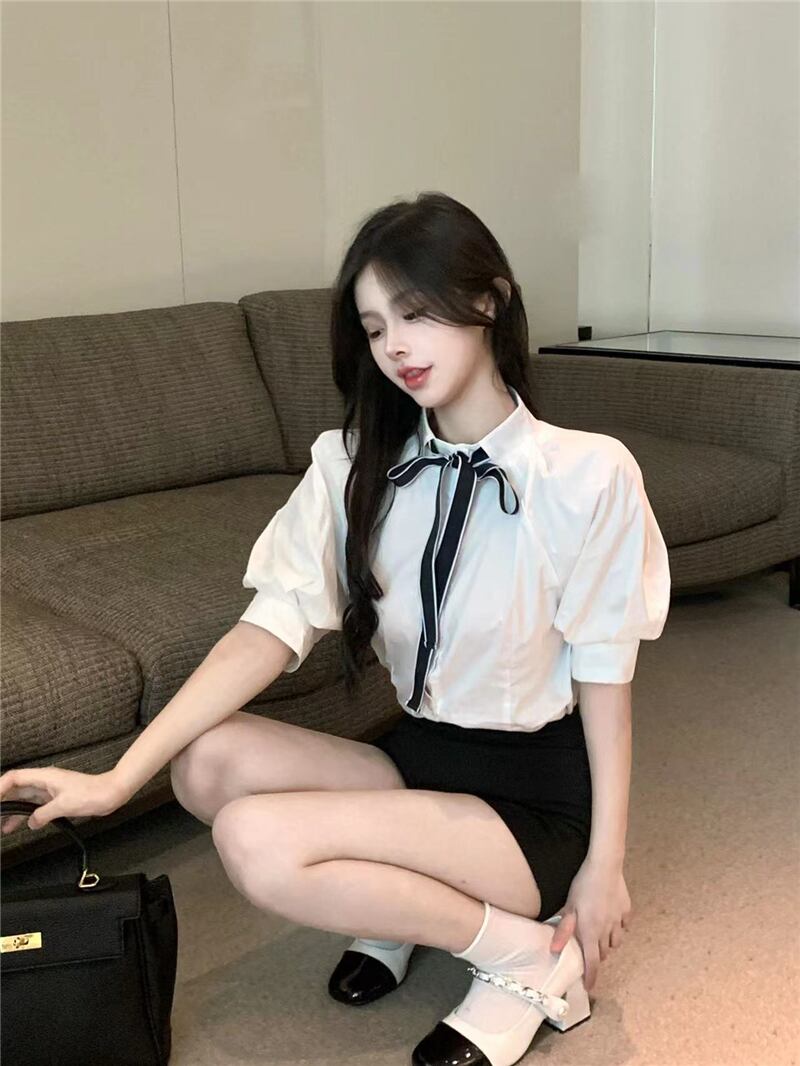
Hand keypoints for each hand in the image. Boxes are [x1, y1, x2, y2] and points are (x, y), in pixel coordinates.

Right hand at [0, 766, 128, 833]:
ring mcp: (51, 790)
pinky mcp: (57, 798)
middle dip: (4, 802)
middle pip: (17, 789)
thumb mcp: (64, 805)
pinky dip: (28, 815)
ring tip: (4, 827)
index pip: (14, 778)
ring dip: (14, 811)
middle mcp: (45, 782)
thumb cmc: (92, 793)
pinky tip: (23, 825)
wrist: (111, 793)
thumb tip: (31, 822)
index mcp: (44, 777)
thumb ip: (43, 814)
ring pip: (25, 799)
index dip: (0, 788)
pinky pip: (36, 806)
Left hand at [548, 859, 631, 993]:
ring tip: (600, 935)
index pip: (592, 962)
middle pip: (604, 953)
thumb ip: (563, 930)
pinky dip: (619, 927)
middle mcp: (607, 930)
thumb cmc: (583, 885)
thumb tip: (554, 950)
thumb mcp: (569, 907)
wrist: (605, 866)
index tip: (589, 988)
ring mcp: (619, 921)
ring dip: (608, 943)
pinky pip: (624, 926)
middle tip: (589, 950)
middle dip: (597, 956)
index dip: (591, 977)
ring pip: (616, 942)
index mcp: (591, 932)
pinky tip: (612, 918)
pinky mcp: (627, 910)